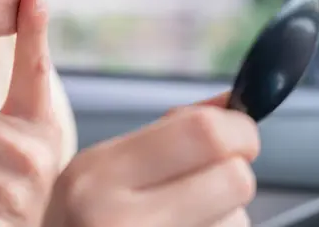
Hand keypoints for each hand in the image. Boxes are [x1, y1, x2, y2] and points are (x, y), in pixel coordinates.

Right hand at [43, 93, 259, 226]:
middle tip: (209, 178)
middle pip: (235, 179)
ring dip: (223, 214)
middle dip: (232, 174)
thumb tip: (232, 103)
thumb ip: (170, 130)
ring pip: (238, 220)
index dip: (237, 129)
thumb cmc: (80, 216)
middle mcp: (117, 217)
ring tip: (182, 217)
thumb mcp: (104, 165)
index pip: (204, 134)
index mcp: (100, 171)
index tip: (236, 135)